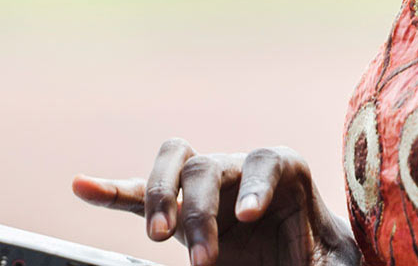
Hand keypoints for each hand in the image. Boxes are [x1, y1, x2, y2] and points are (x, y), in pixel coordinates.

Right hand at [72, 140, 357, 265]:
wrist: (295, 263)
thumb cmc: (320, 258)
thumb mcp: (336, 263)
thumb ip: (333, 265)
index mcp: (284, 171)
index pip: (267, 161)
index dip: (255, 184)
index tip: (246, 216)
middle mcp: (239, 169)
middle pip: (208, 168)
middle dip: (199, 213)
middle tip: (203, 261)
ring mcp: (203, 187)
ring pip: (172, 165)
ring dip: (160, 198)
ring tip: (157, 237)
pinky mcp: (175, 211)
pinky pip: (135, 193)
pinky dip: (109, 190)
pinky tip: (81, 186)